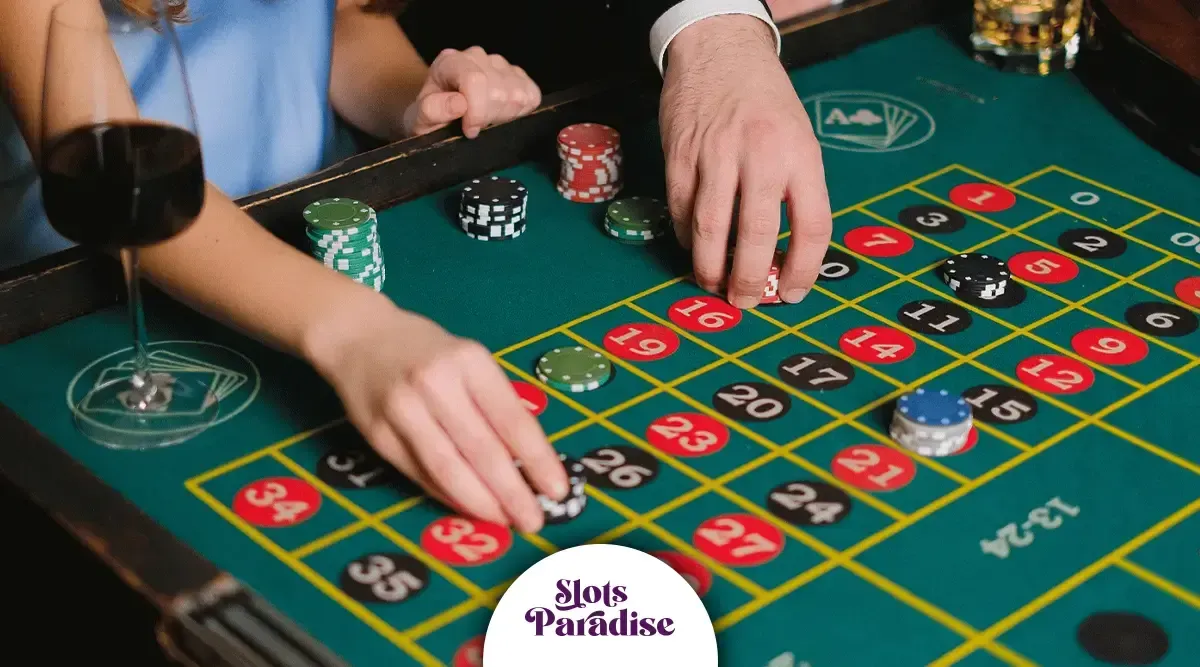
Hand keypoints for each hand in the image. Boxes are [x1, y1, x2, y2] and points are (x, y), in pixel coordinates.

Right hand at [308, 306, 567, 533]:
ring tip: (505, 521)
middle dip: (512, 493)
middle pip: (482, 450)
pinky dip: (447, 494)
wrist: (358, 336)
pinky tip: (469, 508)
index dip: (538, 460)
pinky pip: (419, 473)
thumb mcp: (469, 361)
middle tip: (534, 521)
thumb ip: (495, 404)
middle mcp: (435, 383)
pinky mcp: (378, 433)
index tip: (557, 489)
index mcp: (469, 361)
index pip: (512, 419)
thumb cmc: (428, 352)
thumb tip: (527, 463)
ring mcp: (402, 409)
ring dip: (481, 502)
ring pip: (448, 468)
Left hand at [402, 46, 541, 138]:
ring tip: (486, 121)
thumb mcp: (420, 119)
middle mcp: (477, 56)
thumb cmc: (430, 118)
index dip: (477, 112)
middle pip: (500, 91)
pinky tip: (502, 116)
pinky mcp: (518, 75)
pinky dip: (521, 112)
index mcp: (450, 62)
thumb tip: (459, 104)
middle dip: (489, 118)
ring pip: (518, 94)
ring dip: (504, 117)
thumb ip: (433, 110)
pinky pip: (532, 95)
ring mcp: (499, 64)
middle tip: (475, 127)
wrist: (438, 115)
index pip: (476, 80)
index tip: (469, 131)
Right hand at [660, 15, 832, 308]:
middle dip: (752, 280)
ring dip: (711, 268)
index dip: (805, 270)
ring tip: (714, 284)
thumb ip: (796, 193)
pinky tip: (695, 247)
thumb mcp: (800, 140)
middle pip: (757, 235)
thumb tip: (786, 260)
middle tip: (747, 302)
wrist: (720, 51)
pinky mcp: (680, 156)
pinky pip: (681, 210)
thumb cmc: (766, 104)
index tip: (795, 294)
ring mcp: (715, 155)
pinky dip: (687, 237)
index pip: (812, 226)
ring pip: (711, 229)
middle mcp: (760, 155)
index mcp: (800, 154)